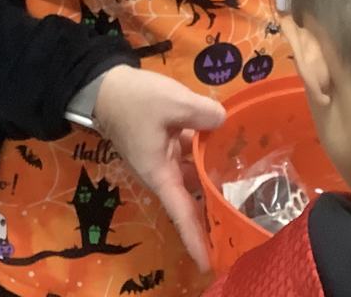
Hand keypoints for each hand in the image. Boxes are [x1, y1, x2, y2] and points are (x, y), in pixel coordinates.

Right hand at [93, 65, 225, 271]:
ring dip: (214, 179)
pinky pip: (190, 155)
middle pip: (191, 198)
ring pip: (194, 175)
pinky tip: (230, 146)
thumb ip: (204, 114)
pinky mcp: (166, 143)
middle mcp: (162, 172)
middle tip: (241, 222)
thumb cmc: (136, 101)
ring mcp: (164, 158)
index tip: (211, 263)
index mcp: (159, 173)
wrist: (106, 87)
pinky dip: (207, 154)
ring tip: (245, 188)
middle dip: (212, 212)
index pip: (182, 213)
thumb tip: (223, 122)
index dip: (196, 238)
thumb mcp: (174, 102)